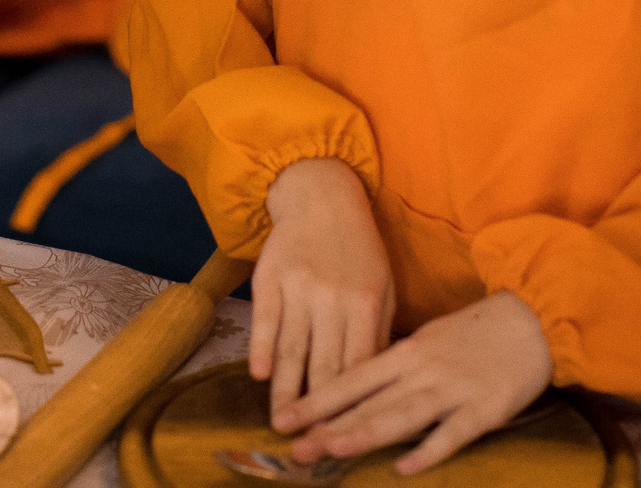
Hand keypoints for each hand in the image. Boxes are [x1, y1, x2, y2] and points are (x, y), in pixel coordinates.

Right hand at [250, 158, 394, 413]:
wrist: (321, 196)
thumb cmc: (358, 248)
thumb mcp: (381, 285)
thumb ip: (377, 331)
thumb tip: (375, 382)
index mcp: (366, 302)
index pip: (360, 365)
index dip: (353, 404)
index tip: (347, 436)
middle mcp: (333, 298)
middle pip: (324, 363)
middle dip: (318, 409)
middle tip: (309, 445)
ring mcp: (299, 287)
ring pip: (292, 348)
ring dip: (286, 390)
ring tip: (280, 423)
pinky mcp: (270, 276)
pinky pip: (265, 318)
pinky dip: (262, 348)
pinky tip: (260, 374)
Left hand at [281, 289, 551, 473]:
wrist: (534, 319)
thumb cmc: (478, 331)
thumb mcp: (430, 339)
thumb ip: (397, 366)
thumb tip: (360, 389)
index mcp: (408, 351)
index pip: (353, 378)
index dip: (318, 400)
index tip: (286, 418)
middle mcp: (424, 369)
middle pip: (369, 401)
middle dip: (330, 425)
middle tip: (295, 447)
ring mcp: (454, 389)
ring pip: (402, 415)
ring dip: (365, 432)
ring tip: (333, 448)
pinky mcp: (485, 408)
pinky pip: (453, 434)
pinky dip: (428, 450)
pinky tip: (404, 467)